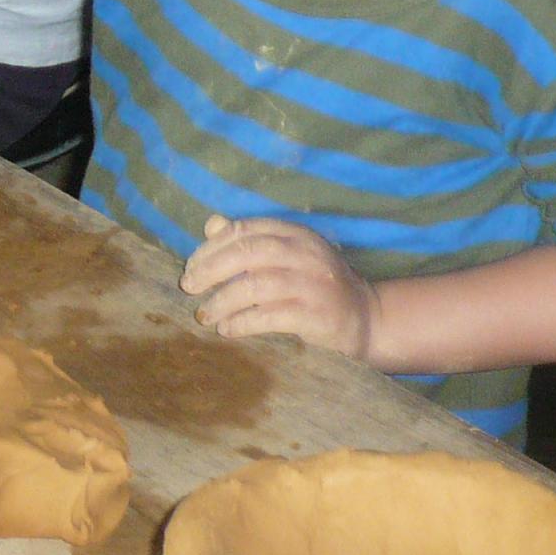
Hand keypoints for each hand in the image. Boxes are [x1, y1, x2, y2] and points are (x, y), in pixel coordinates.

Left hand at [181, 216, 378, 360]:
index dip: (211, 247)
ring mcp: (312, 284)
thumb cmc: (317, 286)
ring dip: (222, 301)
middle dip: (210, 269)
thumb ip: (252, 240)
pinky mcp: (315, 315)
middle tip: (188, 287)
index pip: (245, 230)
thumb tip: (212, 224)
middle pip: (247, 253)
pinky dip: (242, 323)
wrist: (367, 319)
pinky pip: (269, 316)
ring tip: (204, 314)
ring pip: (254, 285)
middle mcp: (305, 254)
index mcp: (296, 234)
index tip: (191, 266)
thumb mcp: (289, 255)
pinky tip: (227, 330)